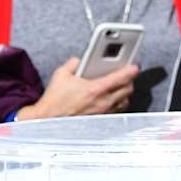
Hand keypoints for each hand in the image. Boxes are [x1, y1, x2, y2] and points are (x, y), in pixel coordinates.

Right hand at [15, 57, 137, 118]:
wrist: (46, 121)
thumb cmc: (54, 101)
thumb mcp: (61, 75)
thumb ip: (74, 62)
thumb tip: (81, 59)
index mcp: (95, 89)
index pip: (124, 76)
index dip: (132, 68)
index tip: (134, 64)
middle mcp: (102, 102)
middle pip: (128, 88)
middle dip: (129, 79)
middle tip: (124, 73)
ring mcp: (102, 113)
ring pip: (125, 101)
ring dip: (124, 93)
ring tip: (118, 86)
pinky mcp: (99, 121)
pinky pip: (116, 111)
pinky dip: (117, 104)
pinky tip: (110, 98)